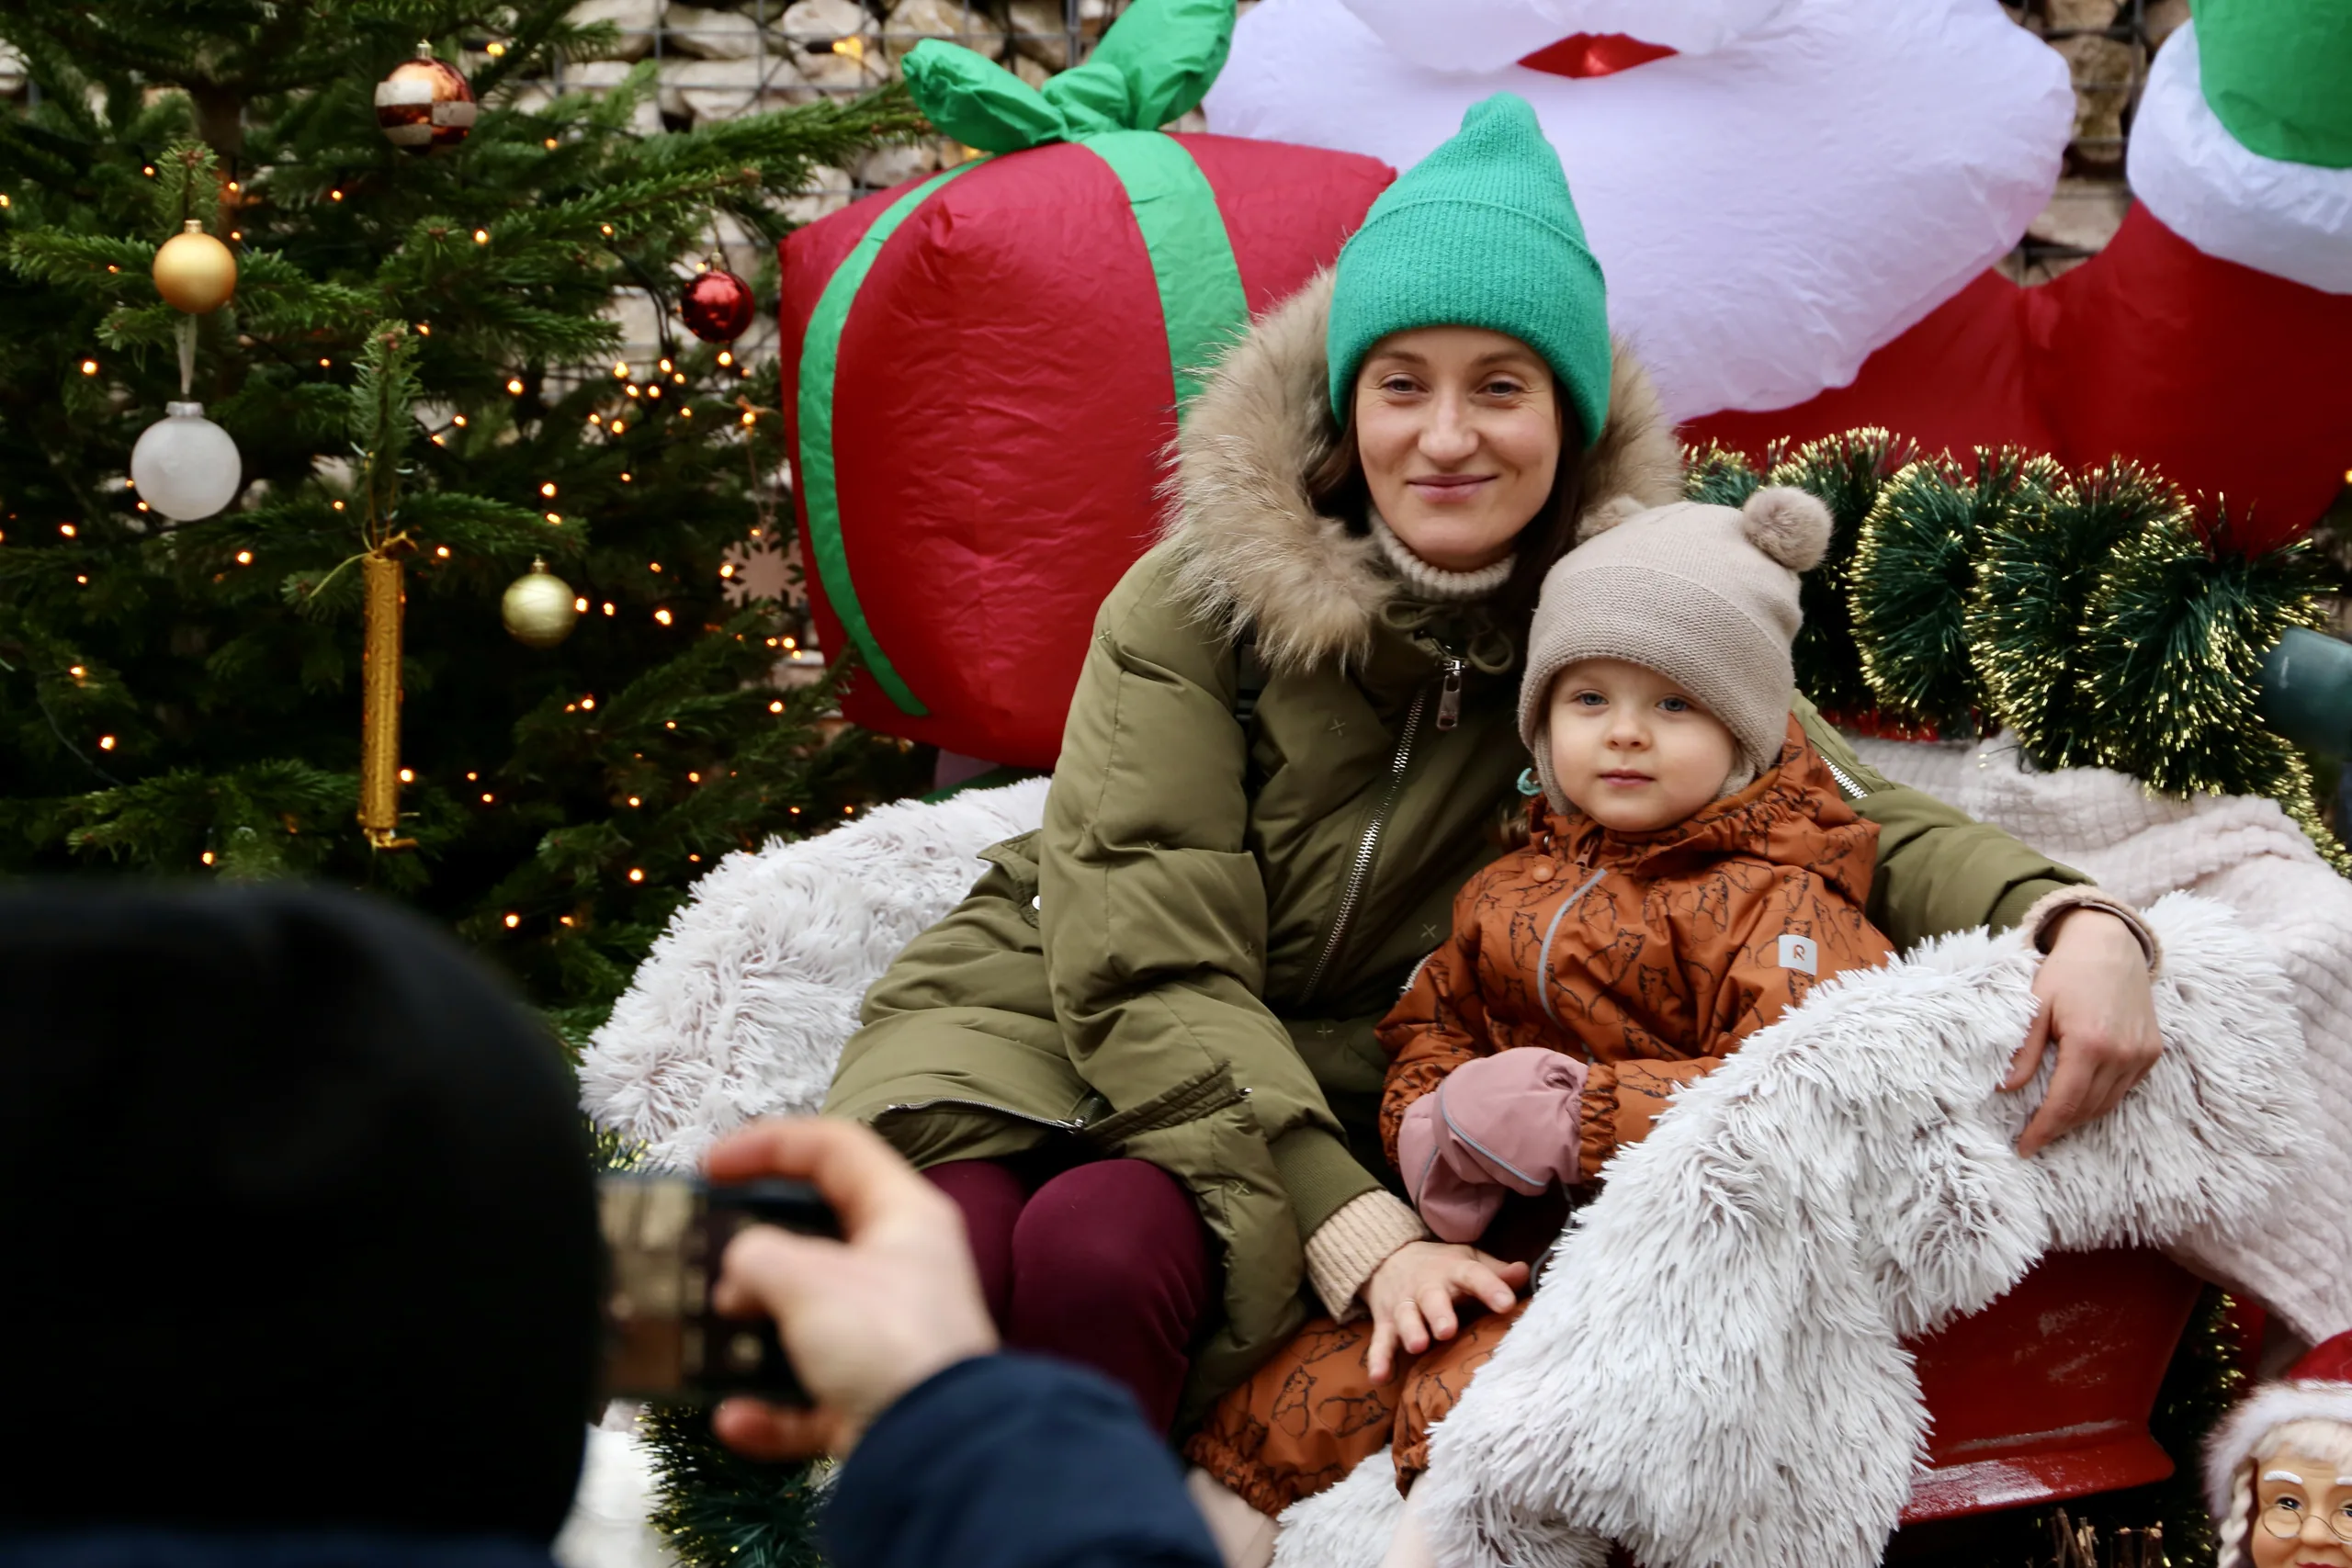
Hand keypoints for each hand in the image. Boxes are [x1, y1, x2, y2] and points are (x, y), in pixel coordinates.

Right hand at [703, 1118, 998, 1459]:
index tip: (709, 1166)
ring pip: (806, 1320)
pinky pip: (808, 1396)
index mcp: (903, 1215)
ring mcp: (887, 1337)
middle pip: (817, 1237)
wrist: (937, 1448)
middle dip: (755, 1249)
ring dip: (753, 1332)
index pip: (835, 1149)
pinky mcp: (872, 1399)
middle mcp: (900, 1268)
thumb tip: (741, 1272)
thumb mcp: (810, 1279)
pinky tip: (734, 1418)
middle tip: (703, 1257)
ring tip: (708, 1335)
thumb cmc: (883, 1338)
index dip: (769, 1144)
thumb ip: (759, 1257)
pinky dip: (769, 1410)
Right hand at [1363, 1240, 1526, 1384]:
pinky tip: (1380, 1377)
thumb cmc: (1442, 1267)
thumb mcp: (1468, 1261)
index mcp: (1453, 1271)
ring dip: (1411, 1331)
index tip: (1507, 1303)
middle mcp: (1426, 1287)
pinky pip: (1380, 1341)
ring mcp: (1403, 1306)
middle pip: (1432, 1298)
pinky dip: (1378, 1358)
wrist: (1387, 1258)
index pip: (1473, 1275)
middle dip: (1439, 1313)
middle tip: (1448, 1331)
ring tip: (1417, 1346)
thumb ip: (1495, 1272)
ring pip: (1406, 1318)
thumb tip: (1524, 1271)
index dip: (1490, 1288)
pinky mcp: (1385, 1323)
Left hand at [2002, 909, 2162, 1157]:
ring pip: (2108, 1103)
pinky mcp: (2152, 1052)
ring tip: (2054, 1124)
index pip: (2065, 1103)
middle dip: (2059, 1128)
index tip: (2025, 1148)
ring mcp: (2142, 1055)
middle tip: (2034, 1139)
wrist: (2111, 945)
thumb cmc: (2067, 972)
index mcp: (2090, 1043)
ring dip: (2081, 1118)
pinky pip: (2125, 1089)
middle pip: (2087, 1109)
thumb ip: (2024, 1051)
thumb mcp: (2035, 1006)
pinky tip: (2082, 1100)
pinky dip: (2102, 1099)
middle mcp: (2122, 1054)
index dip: (2043, 1130)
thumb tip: (2006, 1088)